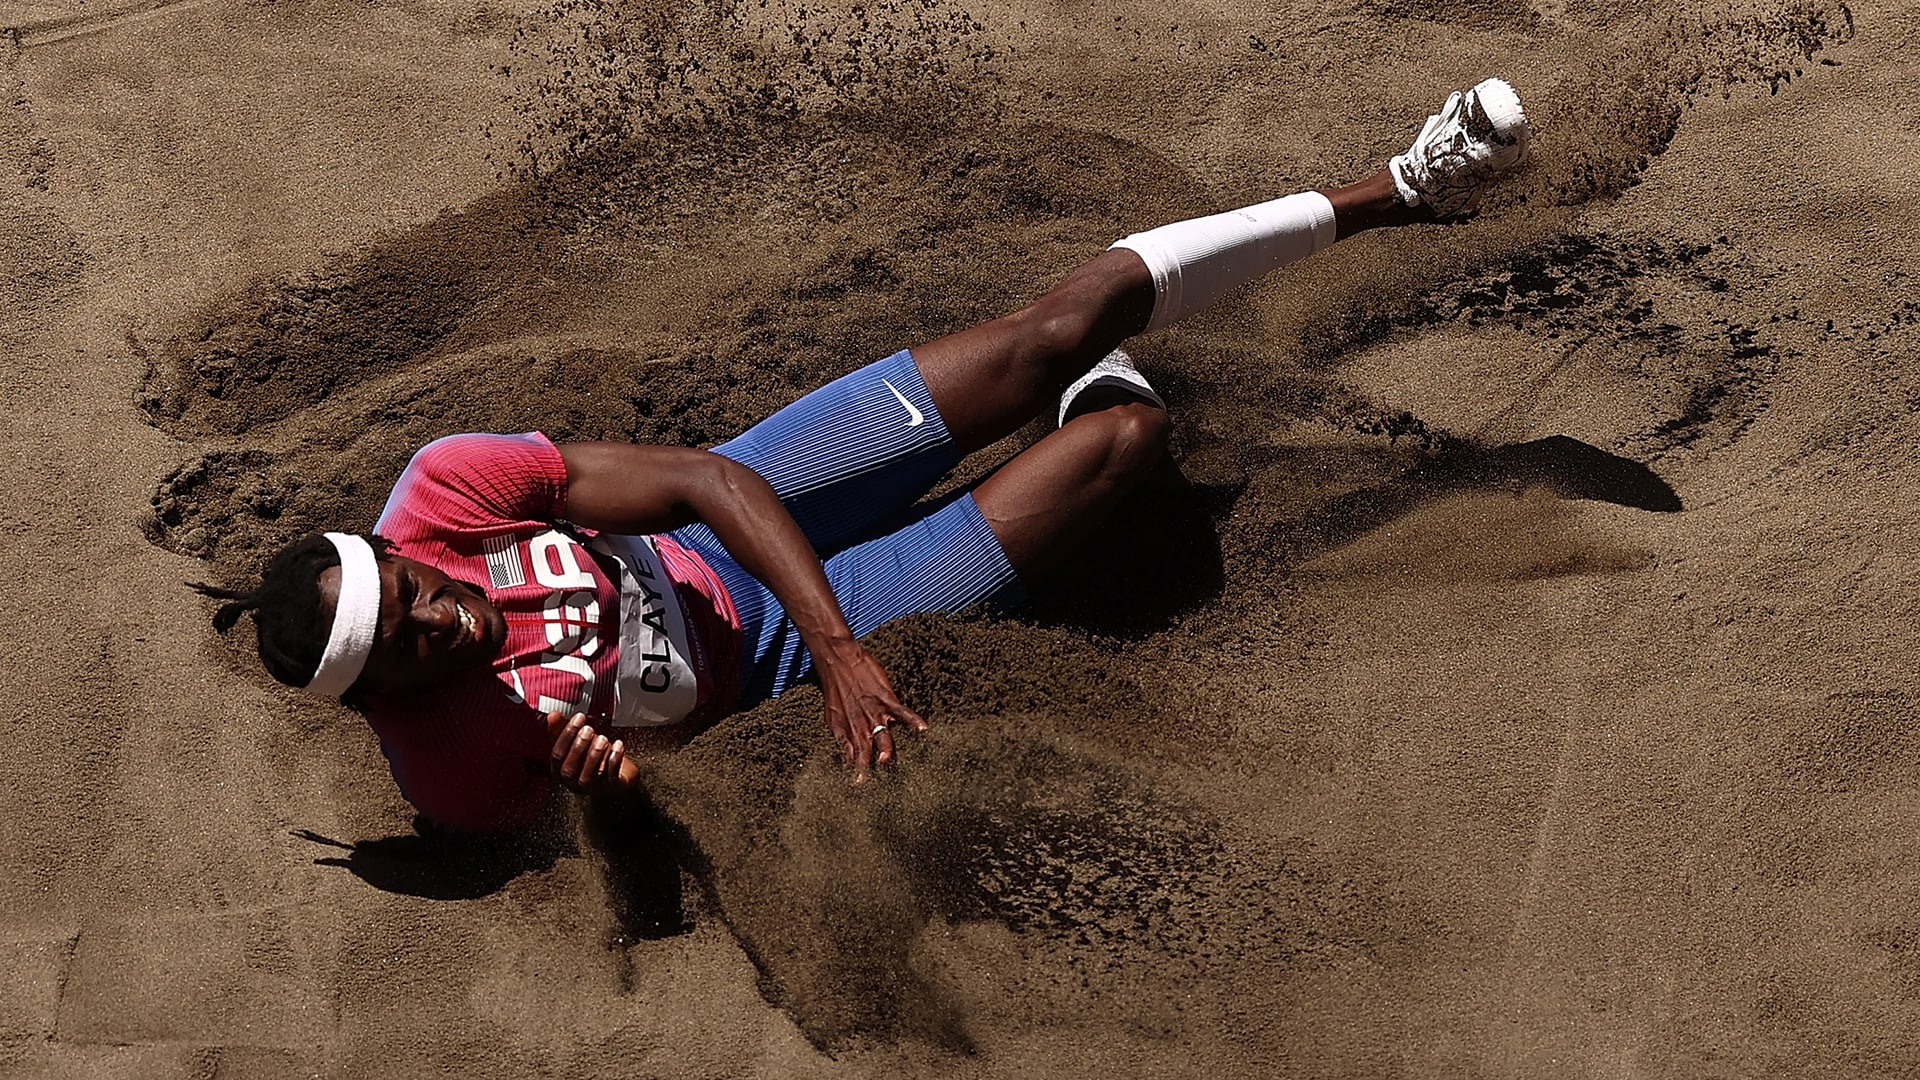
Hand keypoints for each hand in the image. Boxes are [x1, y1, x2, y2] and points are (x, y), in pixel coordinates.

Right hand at [545, 711, 635, 793]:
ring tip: (602, 738)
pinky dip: (614, 760)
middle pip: (569, 769)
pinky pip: (611, 776)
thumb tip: (552, 716)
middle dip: (579, 747)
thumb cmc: (595, 758)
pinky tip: (618, 745)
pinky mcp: (611, 788)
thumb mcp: (577, 742)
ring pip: (588, 776)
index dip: (566, 735)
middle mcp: (573, 782)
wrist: (618, 774)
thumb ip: (563, 730)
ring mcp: (592, 787)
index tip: (579, 718)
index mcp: (560, 770)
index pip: (557, 755)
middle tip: (589, 730)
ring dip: (594, 755)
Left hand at [812, 636, 927, 780]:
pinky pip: (901, 711)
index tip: (858, 785)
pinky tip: (923, 729)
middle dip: (865, 767)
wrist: (837, 660)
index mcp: (844, 728)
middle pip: (863, 749)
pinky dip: (913, 720)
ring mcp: (872, 710)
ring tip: (886, 760)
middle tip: (866, 782)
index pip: (850, 755)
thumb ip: (842, 734)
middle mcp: (858, 722)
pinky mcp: (884, 697)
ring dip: (883, 747)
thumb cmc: (836, 687)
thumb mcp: (833, 714)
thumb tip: (848, 753)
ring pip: (880, 733)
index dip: (853, 770)